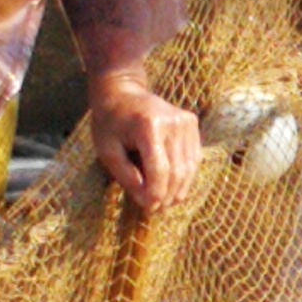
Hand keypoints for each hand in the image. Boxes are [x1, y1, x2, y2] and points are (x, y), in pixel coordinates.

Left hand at [88, 68, 201, 212]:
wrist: (122, 92)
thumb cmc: (109, 123)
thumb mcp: (108, 151)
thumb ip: (127, 177)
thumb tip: (147, 202)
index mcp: (149, 126)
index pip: (160, 169)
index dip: (156, 193)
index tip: (149, 210)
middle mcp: (173, 122)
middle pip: (177, 170)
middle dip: (167, 195)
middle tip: (156, 210)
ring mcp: (186, 121)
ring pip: (190, 167)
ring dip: (178, 189)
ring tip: (164, 202)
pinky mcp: (192, 122)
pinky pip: (194, 158)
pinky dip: (185, 176)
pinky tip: (172, 186)